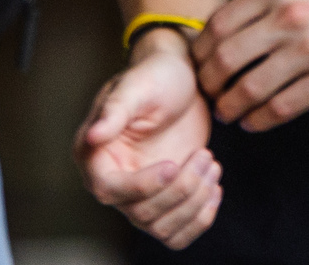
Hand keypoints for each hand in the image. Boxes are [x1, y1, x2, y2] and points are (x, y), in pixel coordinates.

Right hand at [79, 35, 222, 248]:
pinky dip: (199, 219)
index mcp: (96, 155)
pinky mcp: (167, 197)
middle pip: (141, 214)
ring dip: (194, 203)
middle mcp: (115, 180)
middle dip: (181, 190)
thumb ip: (115, 110)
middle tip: (206, 156)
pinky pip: (177, 232)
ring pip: (161, 228)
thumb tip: (93, 136)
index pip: (110, 189)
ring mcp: (142, 192)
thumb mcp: (137, 86)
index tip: (173, 165)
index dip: (143, 185)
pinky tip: (215, 188)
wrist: (185, 80)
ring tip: (212, 164)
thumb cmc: (157, 76)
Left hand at [192, 0, 308, 129]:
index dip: (201, 50)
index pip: (218, 24)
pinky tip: (255, 121)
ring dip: (231, 106)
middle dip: (210, 82)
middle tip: (209, 93)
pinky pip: (282, 108)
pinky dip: (261, 120)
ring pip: (249, 89)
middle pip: (226, 59)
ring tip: (228, 111)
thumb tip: (221, 30)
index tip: (199, 64)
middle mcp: (291, 16)